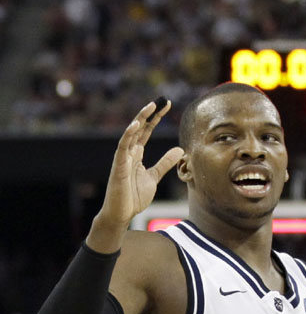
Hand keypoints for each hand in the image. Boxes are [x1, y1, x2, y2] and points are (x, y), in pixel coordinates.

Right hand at [89, 99, 183, 250]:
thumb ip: (165, 163)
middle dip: (150, 113)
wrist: (122, 214)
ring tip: (150, 106)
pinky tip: (135, 126)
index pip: (147, 130)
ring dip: (140, 119)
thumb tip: (180, 150)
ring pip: (131, 134)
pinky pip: (122, 148)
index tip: (167, 104)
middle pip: (140, 127)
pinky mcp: (118, 167)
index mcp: (137, 153)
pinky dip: (128, 136)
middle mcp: (129, 152)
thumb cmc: (134, 196)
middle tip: (162, 100)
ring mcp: (123, 158)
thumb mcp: (154, 177)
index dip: (156, 117)